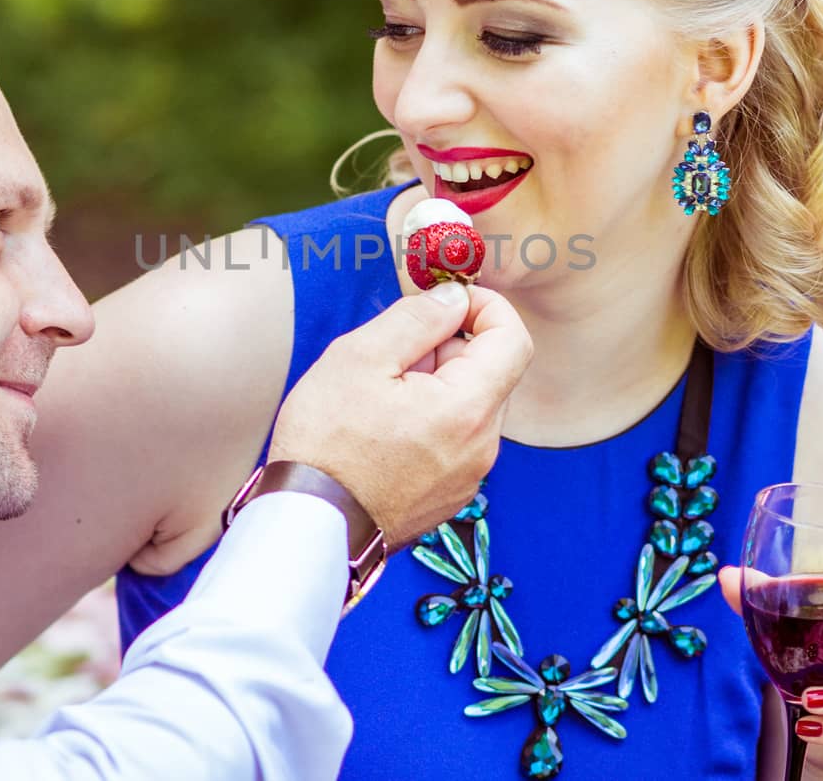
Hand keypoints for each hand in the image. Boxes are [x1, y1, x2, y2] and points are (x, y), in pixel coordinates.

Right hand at [269, 282, 531, 548]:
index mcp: (468, 409)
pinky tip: (384, 431)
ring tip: (381, 398)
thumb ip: (416, 318)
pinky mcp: (450, 496)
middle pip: (491, 372)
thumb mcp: (360, 357)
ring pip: (471, 406)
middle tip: (394, 355)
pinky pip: (457, 440)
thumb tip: (454, 297)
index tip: (450, 300)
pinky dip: (432, 420)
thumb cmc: (325, 443)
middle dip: (450, 347)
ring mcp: (469, 477)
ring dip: (437, 385)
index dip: (487, 307)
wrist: (308, 526)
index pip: (514, 339)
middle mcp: (482, 447)